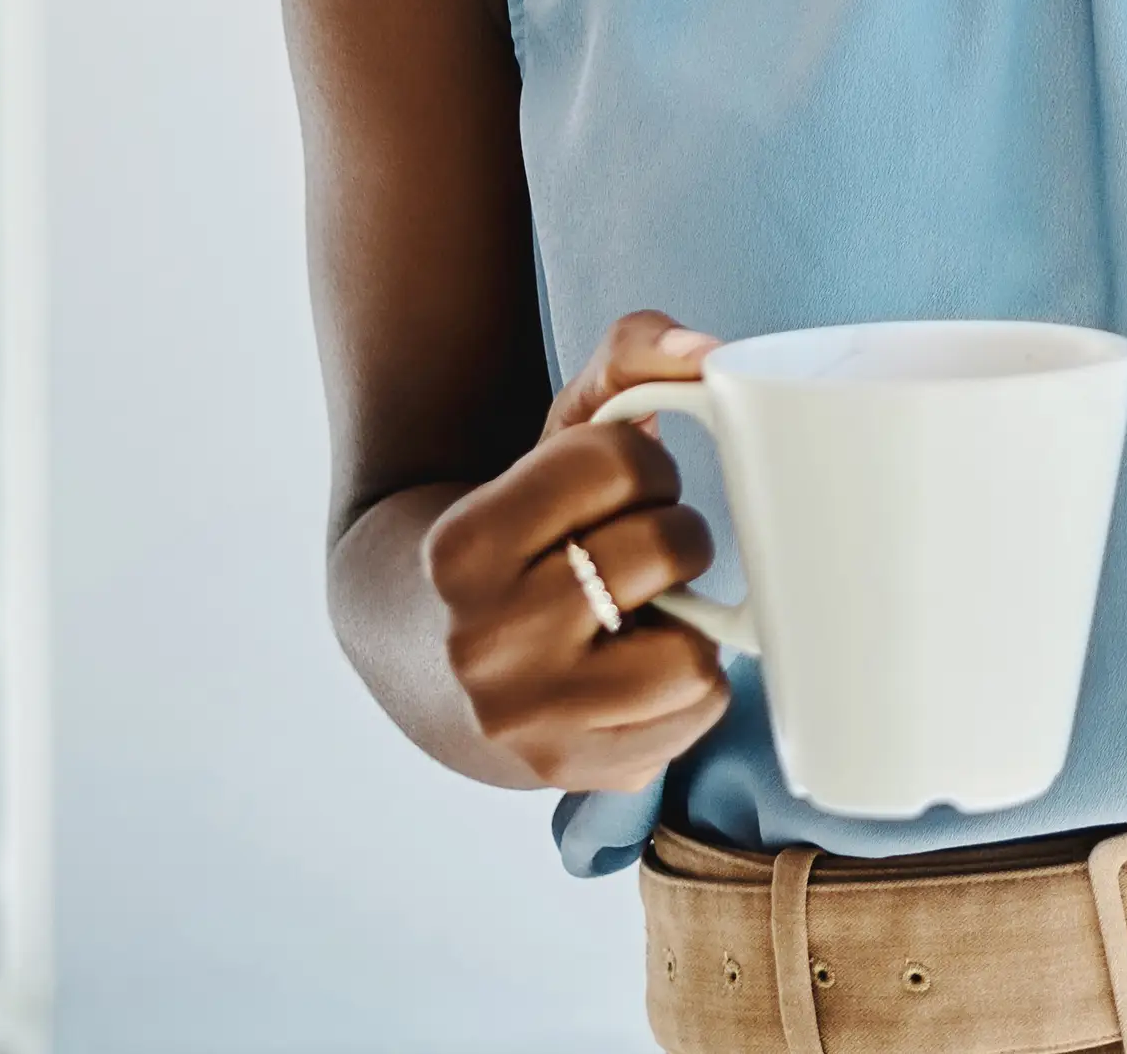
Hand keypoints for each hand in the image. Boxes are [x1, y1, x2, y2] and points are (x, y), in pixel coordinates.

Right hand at [420, 310, 731, 791]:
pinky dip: (690, 684)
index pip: (618, 460)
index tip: (614, 484)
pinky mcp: (569, 773)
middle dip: (673, 533)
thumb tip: (710, 352)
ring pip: (692, 654)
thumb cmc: (517, 522)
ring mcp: (525, 721)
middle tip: (637, 547)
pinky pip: (694, 718)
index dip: (641, 462)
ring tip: (645, 609)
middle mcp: (482, 644)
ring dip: (691, 618)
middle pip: (666, 548)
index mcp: (463, 547)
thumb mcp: (553, 432)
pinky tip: (641, 665)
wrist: (416, 643)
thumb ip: (629, 358)